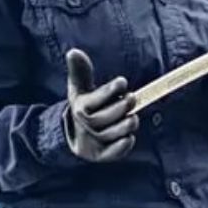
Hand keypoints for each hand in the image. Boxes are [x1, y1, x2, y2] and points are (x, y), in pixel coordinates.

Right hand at [63, 48, 138, 162]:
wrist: (77, 136)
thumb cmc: (85, 105)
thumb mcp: (80, 88)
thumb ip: (80, 71)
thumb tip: (73, 51)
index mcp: (81, 107)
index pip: (97, 98)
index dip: (112, 89)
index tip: (122, 82)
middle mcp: (86, 125)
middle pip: (108, 117)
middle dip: (124, 106)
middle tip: (132, 99)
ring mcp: (94, 141)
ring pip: (115, 133)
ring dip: (128, 124)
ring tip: (133, 117)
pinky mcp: (101, 155)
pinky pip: (114, 152)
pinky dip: (123, 145)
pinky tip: (129, 137)